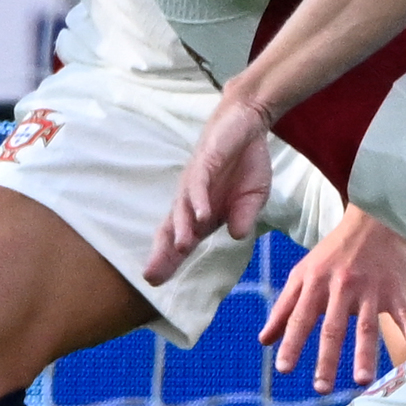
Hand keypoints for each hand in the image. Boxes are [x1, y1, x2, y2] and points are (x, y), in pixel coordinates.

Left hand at [146, 92, 279, 287]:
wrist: (248, 123)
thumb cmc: (246, 163)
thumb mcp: (254, 198)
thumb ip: (244, 217)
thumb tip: (237, 235)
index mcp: (204, 214)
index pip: (183, 241)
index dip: (170, 260)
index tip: (157, 283)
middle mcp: (193, 201)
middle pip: (172, 230)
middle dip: (163, 253)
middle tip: (151, 276)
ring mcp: (196, 182)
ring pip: (183, 209)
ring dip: (181, 229)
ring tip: (180, 248)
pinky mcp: (204, 163)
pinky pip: (199, 185)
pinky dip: (199, 200)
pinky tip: (201, 215)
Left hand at [260, 207, 405, 393]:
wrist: (372, 220)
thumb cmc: (333, 253)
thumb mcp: (303, 273)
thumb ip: (284, 307)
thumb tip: (264, 340)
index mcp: (317, 283)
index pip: (302, 318)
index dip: (292, 342)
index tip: (283, 369)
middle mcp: (343, 287)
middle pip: (334, 328)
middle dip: (327, 359)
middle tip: (321, 388)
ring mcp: (372, 289)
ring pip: (368, 325)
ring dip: (365, 354)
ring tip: (362, 380)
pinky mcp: (395, 289)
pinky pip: (405, 313)